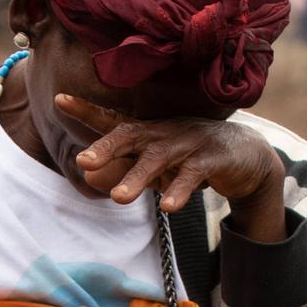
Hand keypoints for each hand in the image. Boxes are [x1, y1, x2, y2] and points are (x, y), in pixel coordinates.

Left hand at [56, 94, 285, 239]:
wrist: (246, 157)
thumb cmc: (190, 159)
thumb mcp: (156, 166)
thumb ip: (124, 169)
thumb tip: (87, 177)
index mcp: (147, 132)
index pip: (111, 120)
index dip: (86, 109)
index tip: (60, 99)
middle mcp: (163, 133)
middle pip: (130, 135)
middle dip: (106, 147)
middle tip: (83, 162)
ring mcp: (187, 143)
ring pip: (158, 158)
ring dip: (138, 177)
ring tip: (119, 199)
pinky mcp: (211, 159)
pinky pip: (192, 175)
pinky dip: (179, 190)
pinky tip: (168, 207)